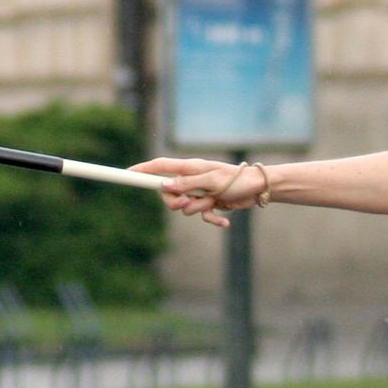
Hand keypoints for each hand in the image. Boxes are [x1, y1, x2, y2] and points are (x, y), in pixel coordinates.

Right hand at [131, 157, 265, 228]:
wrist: (259, 189)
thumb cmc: (238, 180)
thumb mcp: (212, 181)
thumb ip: (188, 184)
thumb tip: (165, 187)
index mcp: (190, 168)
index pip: (160, 167)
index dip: (143, 170)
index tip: (127, 173)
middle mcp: (192, 179)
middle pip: (168, 193)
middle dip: (176, 202)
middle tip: (188, 202)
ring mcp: (200, 192)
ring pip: (185, 208)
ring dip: (199, 209)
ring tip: (214, 202)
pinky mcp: (210, 203)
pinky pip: (202, 215)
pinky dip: (212, 219)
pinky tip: (224, 221)